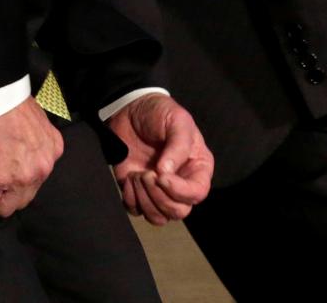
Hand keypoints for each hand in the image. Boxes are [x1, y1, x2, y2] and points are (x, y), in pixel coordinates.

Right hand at [0, 97, 63, 217]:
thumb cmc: (7, 101)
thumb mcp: (34, 121)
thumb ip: (32, 142)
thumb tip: (15, 152)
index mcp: (52, 150)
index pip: (36, 179)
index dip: (15, 178)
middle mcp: (42, 168)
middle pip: (24, 197)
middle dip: (3, 191)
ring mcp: (22, 178)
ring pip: (5, 206)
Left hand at [105, 93, 213, 224]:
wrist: (131, 109)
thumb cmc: (160, 113)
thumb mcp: (177, 121)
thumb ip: (177, 146)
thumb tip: (166, 173)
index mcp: (197, 168)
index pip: (197, 193)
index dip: (180, 191)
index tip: (161, 175)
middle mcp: (181, 183)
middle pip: (179, 211)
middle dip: (159, 196)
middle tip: (147, 173)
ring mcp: (159, 190)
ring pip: (158, 217)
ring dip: (144, 199)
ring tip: (138, 175)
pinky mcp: (138, 192)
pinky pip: (136, 211)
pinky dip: (130, 198)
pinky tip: (129, 177)